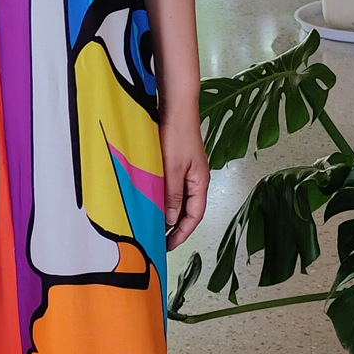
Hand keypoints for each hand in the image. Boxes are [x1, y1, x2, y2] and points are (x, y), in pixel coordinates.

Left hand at [160, 110, 208, 250]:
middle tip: (160, 241)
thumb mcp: (173, 168)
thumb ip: (172, 195)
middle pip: (188, 210)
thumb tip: (171, 219)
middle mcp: (196, 179)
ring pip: (180, 199)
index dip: (182, 233)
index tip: (169, 246)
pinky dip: (165, 199)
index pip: (194, 215)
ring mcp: (188, 171)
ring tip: (154, 225)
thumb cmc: (178, 134)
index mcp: (200, 182)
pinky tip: (153, 202)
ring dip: (169, 213)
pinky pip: (173, 188)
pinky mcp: (178, 164)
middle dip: (176, 227)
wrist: (176, 108)